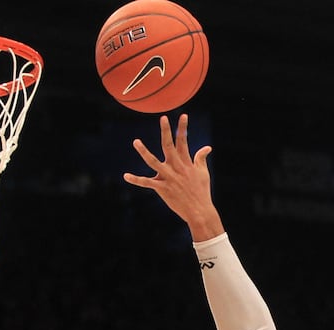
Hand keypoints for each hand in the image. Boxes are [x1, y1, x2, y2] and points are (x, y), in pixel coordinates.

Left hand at [122, 114, 219, 238]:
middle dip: (166, 131)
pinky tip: (126, 176)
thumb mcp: (203, 173)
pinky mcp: (162, 188)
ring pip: (153, 161)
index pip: (184, 141)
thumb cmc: (201, 191)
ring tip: (136, 141)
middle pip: (169, 146)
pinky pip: (146, 183)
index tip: (183, 115)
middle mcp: (176, 167)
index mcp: (186, 163)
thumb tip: (207, 148)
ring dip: (144, 151)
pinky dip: (136, 180)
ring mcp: (168, 177)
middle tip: (163, 118)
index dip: (183, 128)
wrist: (198, 211)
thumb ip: (201, 158)